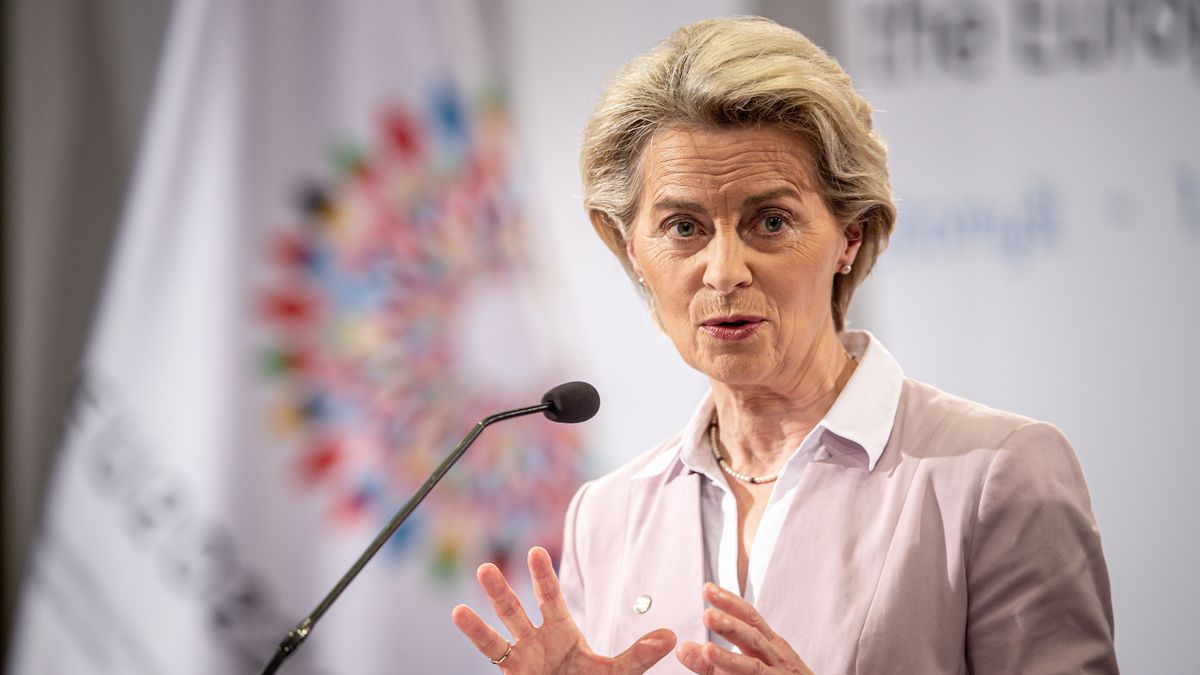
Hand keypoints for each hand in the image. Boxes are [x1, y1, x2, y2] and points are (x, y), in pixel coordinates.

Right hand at [452, 546, 675, 673]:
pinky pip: (491, 653)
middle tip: (487, 566)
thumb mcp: (617, 674)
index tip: (536, 550)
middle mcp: (538, 641)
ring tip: (470, 590)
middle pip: (517, 610)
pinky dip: (475, 635)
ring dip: (486, 611)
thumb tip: (671, 636)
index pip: (550, 599)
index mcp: (562, 633)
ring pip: (501, 630)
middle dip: (502, 591)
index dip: (543, 577)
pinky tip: (460, 614)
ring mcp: (523, 659)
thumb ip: (639, 656)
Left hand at [676, 583, 814, 674]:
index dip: (730, 601)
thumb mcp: (746, 667)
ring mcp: (780, 673)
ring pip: (754, 663)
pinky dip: (736, 672)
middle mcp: (777, 655)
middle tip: (706, 613)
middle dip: (730, 623)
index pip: (749, 616)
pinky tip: (720, 669)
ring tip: (707, 650)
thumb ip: (713, 662)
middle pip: (752, 634)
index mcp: (769, 643)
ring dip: (730, 657)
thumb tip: (682, 647)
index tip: (708, 588)